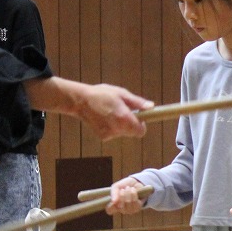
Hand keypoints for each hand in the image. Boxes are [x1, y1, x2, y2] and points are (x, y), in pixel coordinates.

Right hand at [27, 77, 151, 140]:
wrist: (79, 101)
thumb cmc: (102, 94)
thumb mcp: (121, 94)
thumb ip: (137, 102)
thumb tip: (151, 107)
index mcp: (124, 118)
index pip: (141, 131)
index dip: (141, 124)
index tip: (137, 117)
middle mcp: (118, 129)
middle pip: (132, 132)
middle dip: (130, 124)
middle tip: (122, 111)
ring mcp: (109, 134)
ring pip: (122, 132)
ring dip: (120, 125)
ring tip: (110, 112)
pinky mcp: (103, 136)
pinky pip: (113, 133)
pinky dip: (111, 127)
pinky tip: (103, 118)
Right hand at [105, 177, 146, 214]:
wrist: (136, 182)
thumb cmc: (124, 186)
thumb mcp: (116, 187)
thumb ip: (113, 193)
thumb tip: (113, 201)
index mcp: (113, 205)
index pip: (109, 210)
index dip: (111, 205)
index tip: (114, 198)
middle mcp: (121, 209)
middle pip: (119, 205)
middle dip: (122, 195)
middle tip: (123, 189)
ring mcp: (129, 210)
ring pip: (127, 203)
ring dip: (128, 193)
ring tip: (128, 188)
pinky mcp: (137, 208)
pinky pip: (135, 202)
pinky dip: (134, 194)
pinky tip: (133, 190)